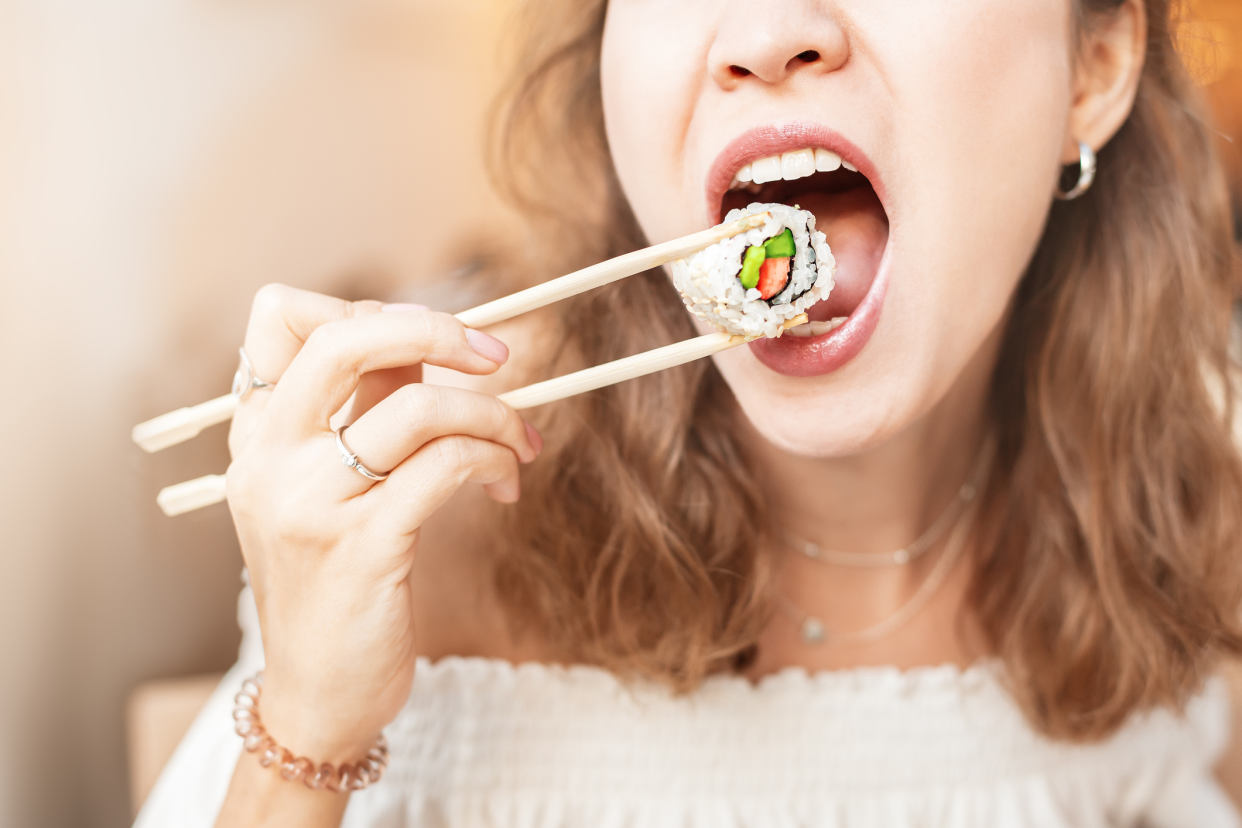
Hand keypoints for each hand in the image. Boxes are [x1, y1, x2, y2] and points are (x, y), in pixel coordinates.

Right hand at [225, 285, 539, 762]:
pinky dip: (494, 459)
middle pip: (345, 338)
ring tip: (519, 445)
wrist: (317, 693)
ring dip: (493, 414)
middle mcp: (270, 459)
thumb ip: (361, 410)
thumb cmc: (334, 583)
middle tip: (496, 357)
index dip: (363, 306)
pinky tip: (506, 482)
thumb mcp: (326, 488)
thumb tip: (427, 339)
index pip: (280, 316)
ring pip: (418, 406)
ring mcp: (311, 503)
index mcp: (255, 434)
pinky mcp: (363, 548)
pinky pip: (447, 465)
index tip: (423, 341)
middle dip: (437, 330)